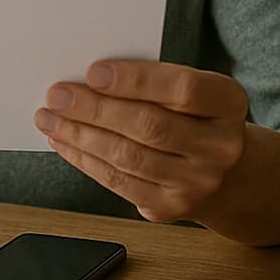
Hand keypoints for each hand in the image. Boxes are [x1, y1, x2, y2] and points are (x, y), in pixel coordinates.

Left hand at [34, 60, 249, 223]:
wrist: (226, 172)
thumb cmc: (196, 117)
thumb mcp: (193, 90)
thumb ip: (153, 82)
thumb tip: (89, 79)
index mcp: (229, 103)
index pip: (184, 89)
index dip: (136, 80)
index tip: (93, 72)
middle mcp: (220, 147)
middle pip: (149, 126)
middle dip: (95, 109)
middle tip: (57, 95)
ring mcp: (197, 183)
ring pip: (128, 157)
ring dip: (80, 136)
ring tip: (50, 117)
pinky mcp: (170, 207)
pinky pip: (119, 182)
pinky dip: (84, 160)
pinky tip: (64, 142)